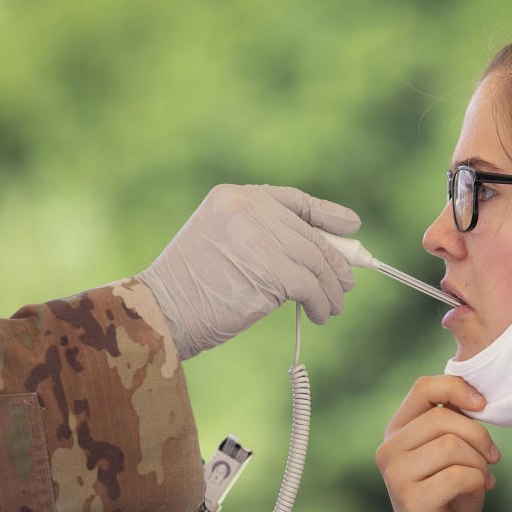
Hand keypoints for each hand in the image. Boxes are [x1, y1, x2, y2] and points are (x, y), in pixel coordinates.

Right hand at [136, 184, 359, 359]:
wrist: (160, 314)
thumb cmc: (193, 287)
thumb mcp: (225, 244)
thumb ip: (266, 238)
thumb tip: (326, 253)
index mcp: (234, 196)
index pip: (293, 200)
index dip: (326, 214)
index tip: (351, 226)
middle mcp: (247, 210)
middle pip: (308, 236)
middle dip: (334, 263)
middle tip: (347, 284)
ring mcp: (258, 239)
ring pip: (314, 262)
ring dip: (330, 288)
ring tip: (334, 306)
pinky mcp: (268, 271)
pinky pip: (309, 286)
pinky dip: (320, 302)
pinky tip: (320, 314)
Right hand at [376, 375, 500, 511]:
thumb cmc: (451, 493)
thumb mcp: (451, 449)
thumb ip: (453, 421)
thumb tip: (474, 395)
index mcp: (397, 431)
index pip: (423, 388)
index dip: (456, 388)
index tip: (482, 404)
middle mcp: (388, 449)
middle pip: (441, 417)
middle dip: (478, 435)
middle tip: (492, 455)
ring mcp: (396, 475)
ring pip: (451, 445)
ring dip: (479, 461)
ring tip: (483, 475)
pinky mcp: (411, 500)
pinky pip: (457, 476)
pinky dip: (478, 481)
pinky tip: (479, 489)